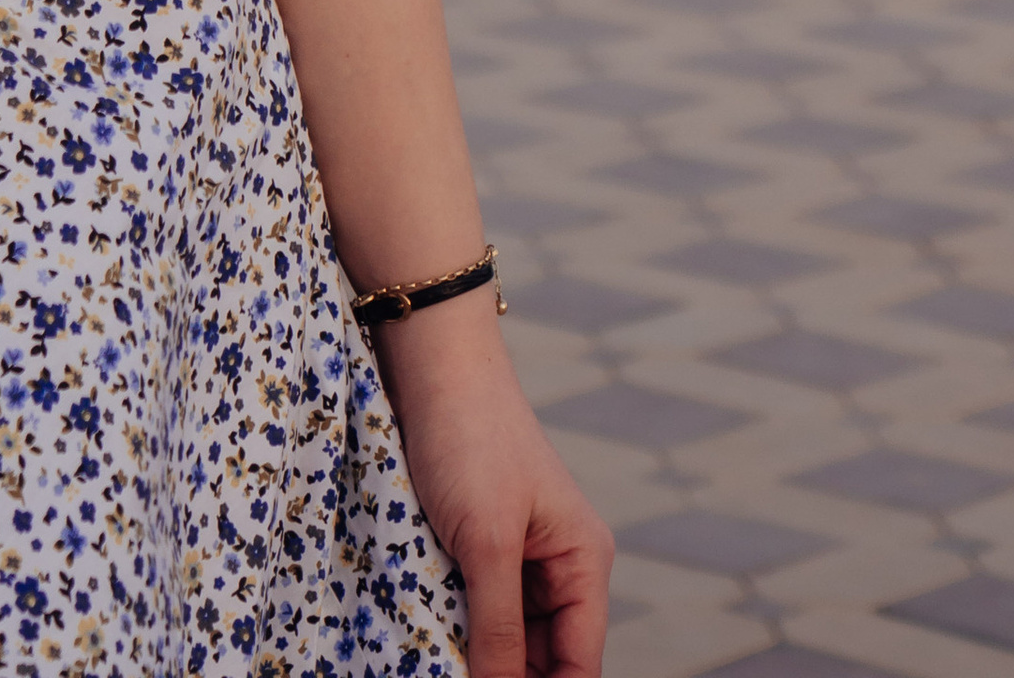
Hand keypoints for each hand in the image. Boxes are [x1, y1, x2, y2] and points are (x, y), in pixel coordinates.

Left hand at [386, 323, 611, 675]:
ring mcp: (516, 556)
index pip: (579, 664)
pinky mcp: (477, 545)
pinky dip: (455, 624)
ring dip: (475, 652)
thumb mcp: (487, 541)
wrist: (431, 367)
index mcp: (583, 561)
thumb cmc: (471, 438)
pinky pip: (474, 607)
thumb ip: (498, 627)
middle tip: (452, 671)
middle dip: (503, 673)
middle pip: (542, 657)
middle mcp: (557, 564)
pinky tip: (431, 631)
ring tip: (441, 650)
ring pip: (503, 636)